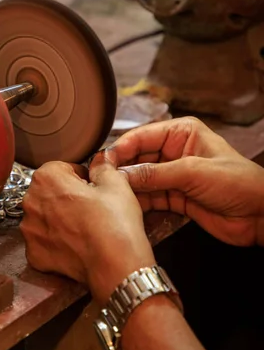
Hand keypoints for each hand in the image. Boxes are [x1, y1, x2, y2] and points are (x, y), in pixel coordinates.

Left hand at [20, 153, 154, 303]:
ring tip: (84, 227)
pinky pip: (43, 242)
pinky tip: (76, 244)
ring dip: (59, 219)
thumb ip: (102, 166)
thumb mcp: (116, 183)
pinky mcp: (34, 254)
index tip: (91, 187)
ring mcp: (30, 231)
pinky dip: (56, 243)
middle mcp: (30, 202)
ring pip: (44, 217)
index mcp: (46, 178)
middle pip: (49, 192)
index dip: (80, 177)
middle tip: (90, 208)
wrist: (115, 266)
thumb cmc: (115, 223)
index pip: (61, 168)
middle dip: (66, 197)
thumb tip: (100, 161)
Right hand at [109, 116, 263, 246]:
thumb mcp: (194, 172)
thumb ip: (156, 173)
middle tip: (102, 180)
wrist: (261, 215)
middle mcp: (175, 152)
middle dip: (122, 170)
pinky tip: (126, 206)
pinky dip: (139, 203)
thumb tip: (123, 174)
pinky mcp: (176, 197)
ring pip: (142, 179)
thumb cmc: (240, 183)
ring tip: (110, 195)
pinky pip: (150, 197)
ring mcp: (175, 176)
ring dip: (128, 188)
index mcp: (182, 133)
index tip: (104, 161)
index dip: (122, 148)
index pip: (143, 136)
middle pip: (138, 158)